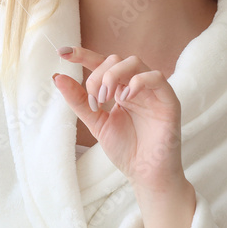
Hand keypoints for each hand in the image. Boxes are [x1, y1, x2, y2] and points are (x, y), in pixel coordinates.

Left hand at [53, 46, 185, 190]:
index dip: (83, 55)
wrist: (146, 175)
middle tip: (95, 100)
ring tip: (106, 99)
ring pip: (134, 62)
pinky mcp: (168, 100)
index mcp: (119, 89)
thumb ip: (79, 101)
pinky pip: (156, 77)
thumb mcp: (96, 123)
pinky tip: (126, 97)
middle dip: (98, 76)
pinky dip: (138, 81)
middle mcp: (135, 86)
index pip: (101, 64)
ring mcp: (152, 91)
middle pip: (115, 60)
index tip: (62, 52)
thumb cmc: (126, 149)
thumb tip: (57, 76)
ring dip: (113, 76)